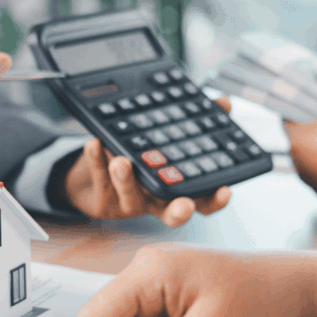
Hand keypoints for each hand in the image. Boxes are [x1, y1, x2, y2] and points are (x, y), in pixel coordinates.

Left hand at [62, 97, 233, 226]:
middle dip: (179, 211)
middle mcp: (154, 201)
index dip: (214, 201)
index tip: (225, 191)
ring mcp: (128, 202)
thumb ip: (196, 123)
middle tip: (185, 205)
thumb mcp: (166, 141)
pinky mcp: (102, 199)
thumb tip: (224, 102)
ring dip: (125, 179)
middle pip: (171, 214)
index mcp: (174, 190)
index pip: (201, 201)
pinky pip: (99, 179)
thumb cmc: (137, 161)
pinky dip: (96, 161)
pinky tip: (94, 143)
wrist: (90, 182)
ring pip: (130, 195)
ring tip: (121, 161)